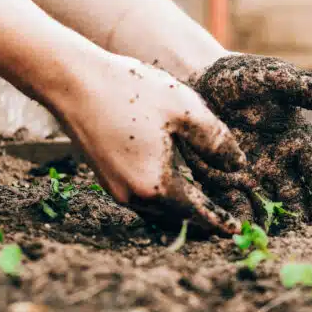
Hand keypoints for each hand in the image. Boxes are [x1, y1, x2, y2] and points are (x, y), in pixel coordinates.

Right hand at [53, 52, 245, 234]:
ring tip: (205, 207)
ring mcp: (116, 189)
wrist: (72, 81)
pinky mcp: (106, 178)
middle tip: (225, 222)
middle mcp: (134, 196)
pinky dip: (163, 198)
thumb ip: (216, 141)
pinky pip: (143, 198)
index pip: (197, 214)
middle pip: (177, 218)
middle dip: (202, 221)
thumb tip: (238, 165)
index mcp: (157, 185)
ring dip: (181, 211)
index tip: (238, 230)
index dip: (219, 221)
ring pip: (158, 211)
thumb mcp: (185, 109)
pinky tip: (175, 186)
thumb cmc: (130, 90)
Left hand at [181, 54, 311, 224]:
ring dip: (272, 224)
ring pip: (269, 206)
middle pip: (296, 195)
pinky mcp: (226, 184)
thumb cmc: (241, 77)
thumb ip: (306, 89)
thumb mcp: (272, 79)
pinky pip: (235, 205)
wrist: (198, 82)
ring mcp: (254, 177)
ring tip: (274, 241)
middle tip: (305, 236)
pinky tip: (240, 233)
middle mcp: (280, 164)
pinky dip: (240, 220)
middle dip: (301, 216)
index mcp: (298, 140)